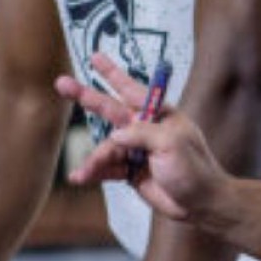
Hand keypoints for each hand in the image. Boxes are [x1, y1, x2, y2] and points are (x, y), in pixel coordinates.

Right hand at [57, 54, 229, 222]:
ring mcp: (135, 150)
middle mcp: (144, 129)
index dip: (112, 73)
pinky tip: (80, 178)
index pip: (131, 89)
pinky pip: (107, 168)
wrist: (200, 204)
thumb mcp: (172, 144)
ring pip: (106, 148)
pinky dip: (94, 173)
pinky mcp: (130, 171)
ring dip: (94, 160)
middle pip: (109, 109)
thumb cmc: (194, 169)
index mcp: (159, 115)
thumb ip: (141, 134)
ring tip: (82, 173)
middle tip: (61, 83)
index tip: (94, 57)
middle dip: (86, 97)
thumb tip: (114, 135)